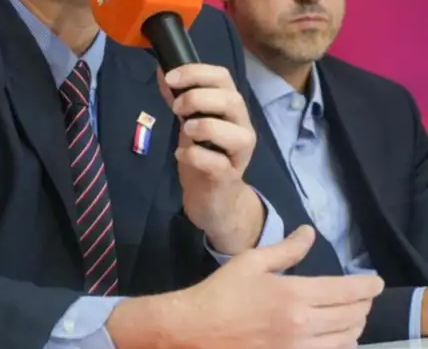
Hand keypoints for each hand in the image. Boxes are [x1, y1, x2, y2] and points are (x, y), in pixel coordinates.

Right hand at [109, 226, 383, 348]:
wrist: (195, 330)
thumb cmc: (220, 293)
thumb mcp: (250, 262)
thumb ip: (285, 250)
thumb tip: (309, 233)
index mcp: (294, 295)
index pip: (347, 291)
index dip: (367, 286)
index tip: (375, 283)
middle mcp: (304, 324)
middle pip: (353, 316)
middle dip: (363, 305)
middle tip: (362, 297)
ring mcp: (299, 348)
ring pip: (347, 339)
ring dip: (355, 326)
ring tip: (352, 316)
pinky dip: (340, 345)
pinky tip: (336, 338)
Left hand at [159, 63, 259, 252]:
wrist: (212, 195)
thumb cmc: (203, 152)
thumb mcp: (189, 120)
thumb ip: (179, 98)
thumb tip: (162, 71)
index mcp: (231, 107)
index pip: (224, 77)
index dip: (196, 72)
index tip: (170, 78)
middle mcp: (242, 126)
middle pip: (233, 100)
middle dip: (198, 98)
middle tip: (176, 109)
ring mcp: (240, 153)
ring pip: (235, 134)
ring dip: (204, 127)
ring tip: (185, 132)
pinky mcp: (229, 176)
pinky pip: (217, 163)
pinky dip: (195, 156)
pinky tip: (182, 155)